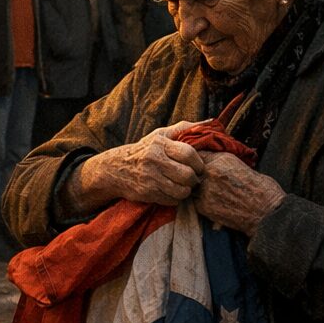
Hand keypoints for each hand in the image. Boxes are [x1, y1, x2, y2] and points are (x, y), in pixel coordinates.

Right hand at [74, 120, 205, 210]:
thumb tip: (210, 122)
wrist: (114, 168)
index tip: (198, 166)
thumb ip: (183, 128)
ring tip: (182, 185)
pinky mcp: (147, 192)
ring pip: (182, 190)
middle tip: (192, 178)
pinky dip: (175, 198)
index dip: (198, 163)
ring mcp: (150, 177)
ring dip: (185, 190)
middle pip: (188, 175)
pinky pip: (172, 200)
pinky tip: (170, 191)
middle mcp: (153, 160)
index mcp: (159, 144)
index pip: (188, 153)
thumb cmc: (143, 150)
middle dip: (194, 179)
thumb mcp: (159, 135)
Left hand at [193, 152, 284, 234]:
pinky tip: (212, 203)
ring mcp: (204, 188)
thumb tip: (211, 161)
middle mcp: (210, 171)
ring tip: (209, 193)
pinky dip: (199, 201)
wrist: (268, 213)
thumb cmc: (263, 190)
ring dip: (196, 187)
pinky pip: (193, 200)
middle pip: (191, 168)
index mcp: (221, 159)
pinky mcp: (203, 205)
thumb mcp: (243, 166)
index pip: (197, 153)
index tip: (199, 164)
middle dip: (195, 173)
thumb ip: (223, 162)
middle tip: (203, 180)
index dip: (198, 159)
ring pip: (190, 184)